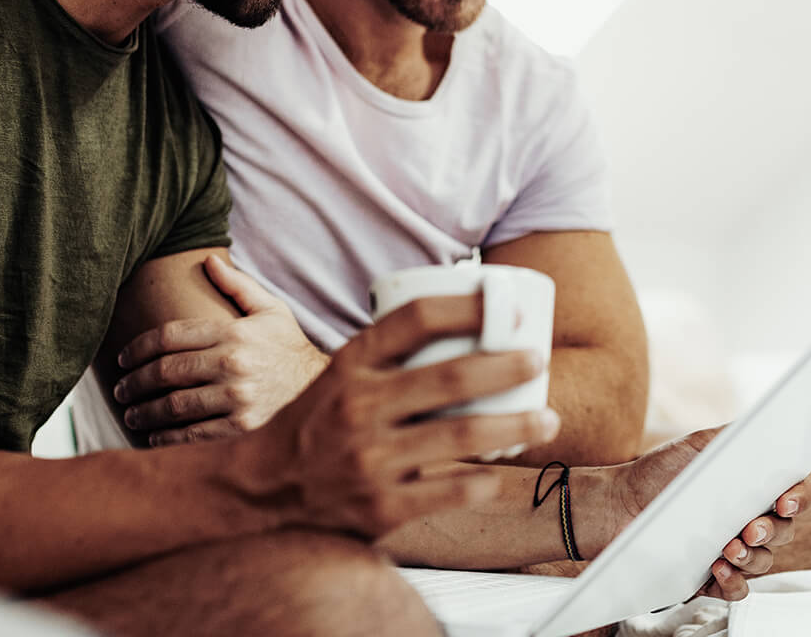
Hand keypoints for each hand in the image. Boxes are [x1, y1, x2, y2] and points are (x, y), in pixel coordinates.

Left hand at [115, 256, 330, 444]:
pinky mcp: (241, 427)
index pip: (170, 336)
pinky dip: (167, 436)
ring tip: (130, 414)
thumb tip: (208, 260)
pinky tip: (153, 435)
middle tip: (121, 389)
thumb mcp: (270, 309)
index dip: (138, 348)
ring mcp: (236, 398)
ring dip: (144, 411)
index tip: (122, 358)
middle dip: (135, 381)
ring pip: (174, 405)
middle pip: (166, 371)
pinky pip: (193, 434)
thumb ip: (237, 285)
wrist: (323, 386)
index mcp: (233, 332)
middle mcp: (232, 364)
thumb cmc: (288, 346)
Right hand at [230, 293, 560, 539]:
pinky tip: (502, 474)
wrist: (263, 491)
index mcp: (350, 365)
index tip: (503, 303)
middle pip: (449, 378)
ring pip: (460, 438)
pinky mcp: (380, 506)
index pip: (414, 320)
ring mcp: (369, 458)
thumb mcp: (341, 375)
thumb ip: (390, 356)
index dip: (465, 306)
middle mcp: (358, 407)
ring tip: (547, 420)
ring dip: (514, 427)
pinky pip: (449, 491)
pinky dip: (483, 482)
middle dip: (505, 367)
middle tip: (538, 360)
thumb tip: (465, 324)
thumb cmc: (315, 425)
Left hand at [602, 428, 810, 601]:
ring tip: (728, 548)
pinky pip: (737, 590)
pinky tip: (716, 569)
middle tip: (751, 528)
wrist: (617, 504)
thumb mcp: (695, 446)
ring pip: (763, 562)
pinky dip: (733, 583)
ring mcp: (731, 551)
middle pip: (783, 532)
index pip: (793, 495)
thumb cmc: (657, 473)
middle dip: (772, 531)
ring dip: (752, 557)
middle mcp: (747, 521)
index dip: (798, 499)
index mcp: (751, 490)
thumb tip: (763, 429)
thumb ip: (730, 438)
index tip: (785, 501)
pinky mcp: (711, 578)